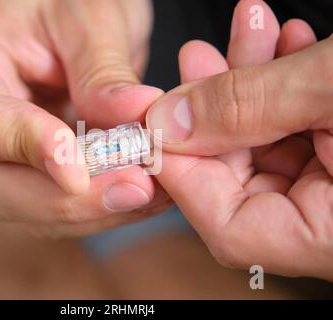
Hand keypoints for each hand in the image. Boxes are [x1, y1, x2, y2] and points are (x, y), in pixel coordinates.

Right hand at [0, 0, 168, 236]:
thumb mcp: (87, 15)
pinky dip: (103, 207)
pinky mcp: (31, 173)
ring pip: (31, 210)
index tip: (77, 173)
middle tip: (136, 190)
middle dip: (69, 201)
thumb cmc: (62, 2)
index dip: (27, 150)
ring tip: (152, 193)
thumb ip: (103, 67)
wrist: (62, 18)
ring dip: (94, 211)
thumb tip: (133, 114)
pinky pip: (60, 207)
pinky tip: (144, 195)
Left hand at [147, 0, 332, 279]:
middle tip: (197, 57)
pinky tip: (283, 42)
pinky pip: (304, 129)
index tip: (153, 120)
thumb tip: (166, 120)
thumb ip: (249, 105)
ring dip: (251, 83)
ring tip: (247, 26)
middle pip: (243, 179)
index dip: (183, 171)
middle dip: (215, 109)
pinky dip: (286, 85)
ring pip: (271, 145)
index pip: (229, 225)